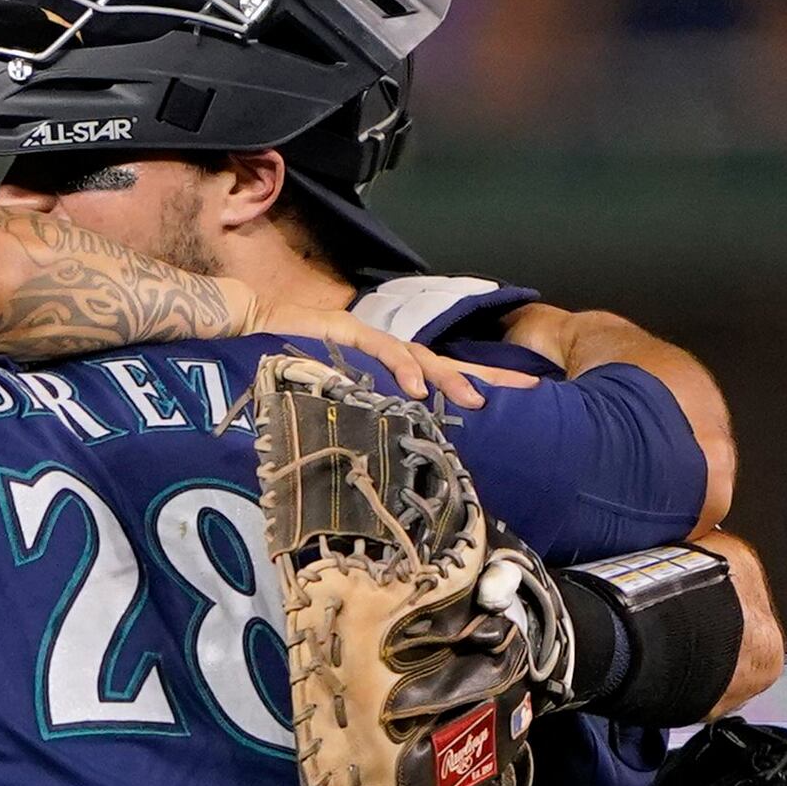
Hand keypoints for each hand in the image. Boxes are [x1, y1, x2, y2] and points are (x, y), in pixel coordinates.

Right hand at [256, 309, 533, 409]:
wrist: (253, 325)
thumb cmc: (290, 371)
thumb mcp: (335, 402)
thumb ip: (360, 421)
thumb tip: (382, 460)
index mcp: (393, 372)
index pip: (445, 379)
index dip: (482, 387)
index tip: (522, 401)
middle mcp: (391, 355)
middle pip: (451, 366)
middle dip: (491, 377)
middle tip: (532, 389)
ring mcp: (371, 343)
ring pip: (423, 360)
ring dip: (450, 381)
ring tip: (477, 402)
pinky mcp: (347, 334)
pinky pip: (381, 353)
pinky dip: (401, 370)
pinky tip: (417, 390)